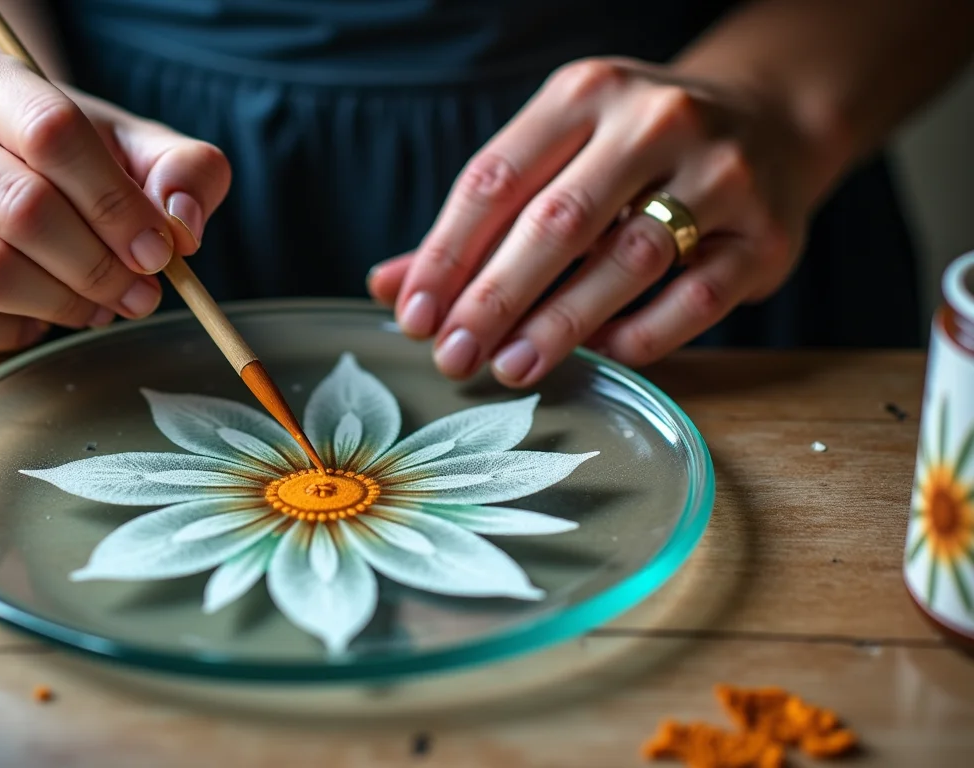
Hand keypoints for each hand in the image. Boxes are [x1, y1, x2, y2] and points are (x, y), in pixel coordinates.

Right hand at [0, 47, 230, 350]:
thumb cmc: (67, 160)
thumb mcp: (131, 148)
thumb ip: (182, 171)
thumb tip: (183, 226)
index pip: (54, 133)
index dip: (116, 203)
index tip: (158, 251)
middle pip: (23, 208)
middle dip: (99, 265)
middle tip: (140, 294)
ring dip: (61, 303)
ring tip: (98, 306)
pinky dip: (10, 331)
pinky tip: (36, 318)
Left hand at [370, 57, 815, 385]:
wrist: (772, 121)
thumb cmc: (636, 149)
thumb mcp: (559, 152)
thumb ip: (479, 221)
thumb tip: (389, 285)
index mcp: (585, 94)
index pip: (496, 178)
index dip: (446, 254)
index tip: (413, 315)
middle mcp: (655, 122)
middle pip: (557, 221)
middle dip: (494, 297)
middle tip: (452, 356)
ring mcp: (721, 176)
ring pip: (627, 260)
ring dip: (560, 324)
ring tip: (510, 367)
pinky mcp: (765, 236)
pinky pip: (696, 300)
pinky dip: (642, 334)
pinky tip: (602, 355)